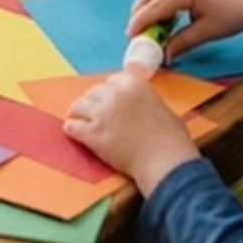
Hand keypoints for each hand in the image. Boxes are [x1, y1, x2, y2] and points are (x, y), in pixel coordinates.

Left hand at [65, 71, 198, 193]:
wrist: (165, 160)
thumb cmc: (171, 138)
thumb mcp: (160, 107)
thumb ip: (143, 101)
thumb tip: (138, 107)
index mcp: (132, 83)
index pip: (111, 81)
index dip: (108, 92)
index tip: (107, 100)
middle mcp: (114, 94)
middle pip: (93, 92)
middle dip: (92, 101)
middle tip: (91, 111)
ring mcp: (102, 114)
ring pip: (79, 106)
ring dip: (77, 112)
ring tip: (75, 117)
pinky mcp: (93, 134)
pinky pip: (73, 126)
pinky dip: (71, 128)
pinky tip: (71, 130)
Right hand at [128, 0, 242, 58]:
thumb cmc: (236, 13)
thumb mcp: (208, 31)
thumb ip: (182, 42)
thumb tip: (165, 56)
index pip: (154, 6)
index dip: (140, 23)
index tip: (130, 37)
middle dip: (139, 12)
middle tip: (136, 33)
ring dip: (148, 5)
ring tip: (148, 26)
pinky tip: (163, 14)